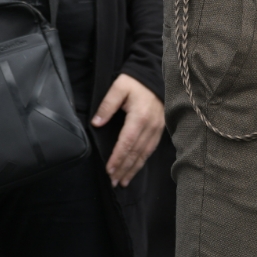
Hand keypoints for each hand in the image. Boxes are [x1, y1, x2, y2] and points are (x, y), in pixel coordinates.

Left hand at [92, 73, 163, 187]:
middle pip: (136, 152)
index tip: (109, 170)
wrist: (154, 75)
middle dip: (124, 169)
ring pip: (144, 154)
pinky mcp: (160, 129)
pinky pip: (151, 149)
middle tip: (113, 182)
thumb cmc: (135, 82)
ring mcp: (157, 128)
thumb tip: (96, 123)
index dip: (117, 158)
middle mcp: (150, 125)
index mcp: (139, 117)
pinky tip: (136, 168)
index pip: (126, 143)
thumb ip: (107, 105)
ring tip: (123, 181)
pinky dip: (143, 161)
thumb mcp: (118, 87)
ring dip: (133, 169)